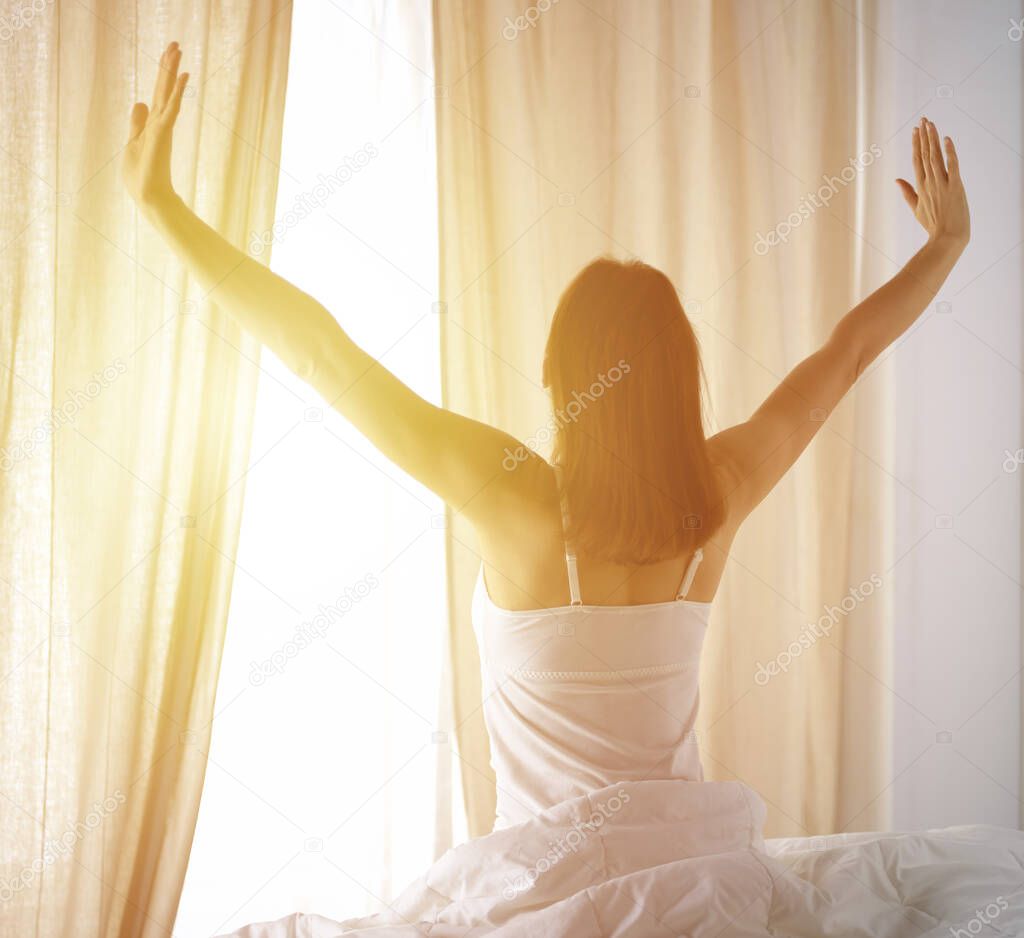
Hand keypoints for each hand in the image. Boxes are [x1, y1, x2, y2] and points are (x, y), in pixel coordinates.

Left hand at [121, 41, 188, 207]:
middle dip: (168, 65)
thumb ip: (137, 122)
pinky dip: (178, 92)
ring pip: (168, 93)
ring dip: (173, 71)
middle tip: (176, 43)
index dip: (162, 74)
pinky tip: (183, 76)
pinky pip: (172, 108)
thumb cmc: (141, 175)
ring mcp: (163, 127)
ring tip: (177, 50)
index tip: (168, 54)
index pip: (158, 93)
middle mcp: (161, 122)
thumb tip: (139, 102)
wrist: (148, 196)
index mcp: (153, 123)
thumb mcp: (133, 142)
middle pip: (164, 88)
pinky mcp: (163, 133)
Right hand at [896, 117, 969, 248]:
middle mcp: (930, 183)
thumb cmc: (934, 226)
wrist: (947, 238)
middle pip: (925, 155)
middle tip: (922, 120)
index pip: (917, 161)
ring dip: (933, 139)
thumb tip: (897, 179)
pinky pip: (952, 165)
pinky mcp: (955, 187)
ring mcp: (942, 184)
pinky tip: (947, 139)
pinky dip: (949, 152)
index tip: (915, 130)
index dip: (916, 144)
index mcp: (921, 187)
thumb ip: (907, 193)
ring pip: (935, 157)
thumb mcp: (917, 209)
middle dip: (923, 136)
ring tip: (930, 123)